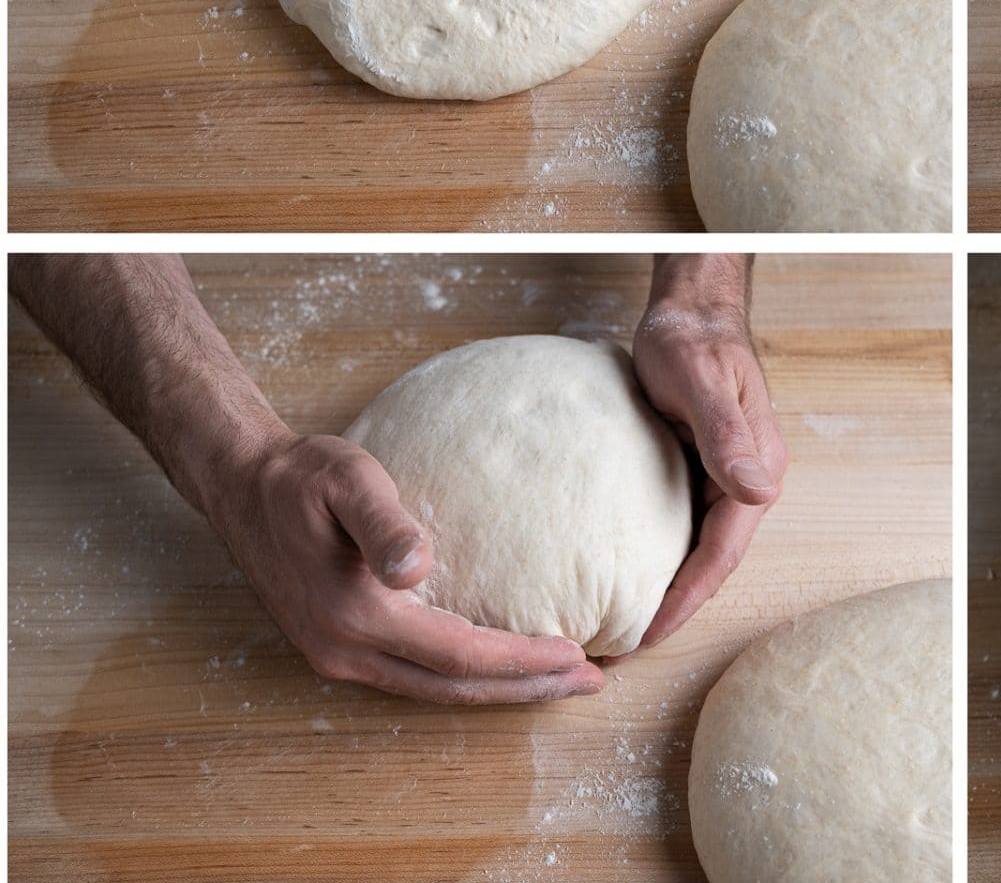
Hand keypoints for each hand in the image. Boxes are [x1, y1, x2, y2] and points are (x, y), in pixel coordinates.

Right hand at [209, 430, 603, 702]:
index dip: (520, 660)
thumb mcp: (347, 480)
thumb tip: (417, 566)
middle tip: (593, 682)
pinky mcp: (336, 648)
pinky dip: (465, 679)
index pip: (458, 655)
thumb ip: (384, 522)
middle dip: (527, 689)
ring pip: (434, 691)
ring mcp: (336, 655)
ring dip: (500, 690)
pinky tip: (497, 667)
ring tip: (560, 680)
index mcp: (355, 613)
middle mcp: (344, 649)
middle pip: (453, 688)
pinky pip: (414, 677)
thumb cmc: (301, 476)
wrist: (241, 487)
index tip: (577, 654)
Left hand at [625, 255, 785, 654]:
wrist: (690, 309)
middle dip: (672, 608)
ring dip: (663, 587)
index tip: (646, 637)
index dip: (687, 600)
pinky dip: (653, 554)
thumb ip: (727, 434)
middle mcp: (744, 481)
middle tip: (621, 649)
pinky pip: (678, 524)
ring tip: (618, 625)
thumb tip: (758, 492)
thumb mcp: (703, 382)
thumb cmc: (694, 340)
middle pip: (712, 562)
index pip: (722, 553)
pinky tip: (618, 571)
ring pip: (695, 548)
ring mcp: (722, 477)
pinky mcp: (696, 469)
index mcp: (756, 469)